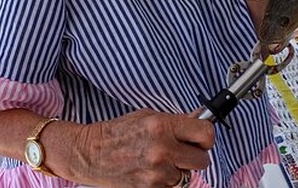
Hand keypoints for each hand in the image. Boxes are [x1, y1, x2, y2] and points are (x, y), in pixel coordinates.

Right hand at [76, 109, 212, 187]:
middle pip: (203, 160)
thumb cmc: (117, 133)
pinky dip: (165, 181)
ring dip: (177, 170)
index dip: (206, 137)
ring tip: (157, 161)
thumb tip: (202, 120)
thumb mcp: (148, 117)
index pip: (206, 133)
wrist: (91, 153)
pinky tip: (150, 171)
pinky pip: (172, 186)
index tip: (200, 139)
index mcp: (162, 126)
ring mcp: (156, 172)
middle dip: (194, 156)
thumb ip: (177, 121)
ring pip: (187, 176)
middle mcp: (162, 149)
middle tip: (181, 151)